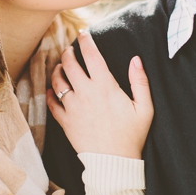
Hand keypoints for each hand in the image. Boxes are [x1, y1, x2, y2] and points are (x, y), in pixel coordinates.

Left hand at [47, 31, 152, 158]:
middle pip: (70, 64)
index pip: (91, 55)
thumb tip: (136, 59)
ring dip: (57, 70)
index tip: (83, 33)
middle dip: (68, 52)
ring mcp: (72, 107)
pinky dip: (50, 93)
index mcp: (105, 87)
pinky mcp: (64, 120)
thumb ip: (140, 81)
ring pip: (57, 81)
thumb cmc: (132, 135)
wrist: (114, 162)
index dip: (86, 41)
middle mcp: (85, 93)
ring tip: (61, 67)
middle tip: (70, 49)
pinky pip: (52, 102)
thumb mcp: (145, 108)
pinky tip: (53, 89)